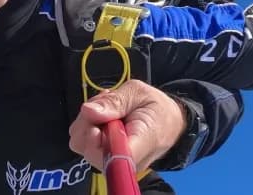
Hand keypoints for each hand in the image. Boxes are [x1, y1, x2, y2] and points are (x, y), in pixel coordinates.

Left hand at [69, 79, 186, 173]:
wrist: (170, 121)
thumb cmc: (157, 107)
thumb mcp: (139, 93)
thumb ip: (115, 102)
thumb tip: (88, 110)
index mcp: (139, 144)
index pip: (109, 157)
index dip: (94, 142)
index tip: (97, 125)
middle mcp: (124, 160)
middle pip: (87, 148)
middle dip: (88, 121)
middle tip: (107, 104)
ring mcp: (113, 160)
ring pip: (82, 142)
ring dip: (88, 120)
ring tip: (109, 108)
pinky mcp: (104, 156)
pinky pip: (85, 141)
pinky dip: (89, 123)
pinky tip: (105, 114)